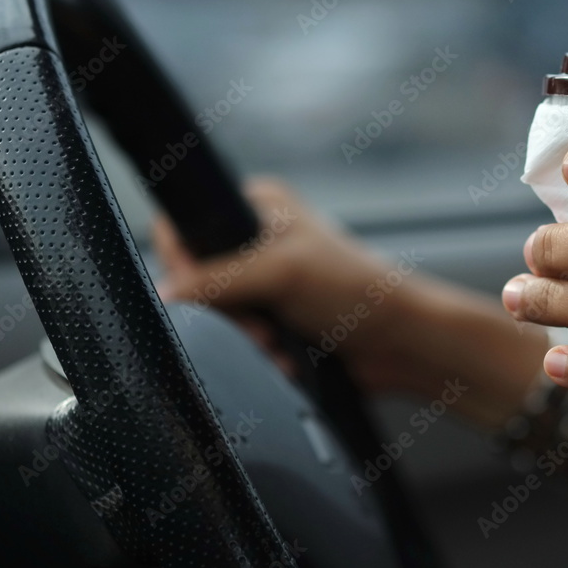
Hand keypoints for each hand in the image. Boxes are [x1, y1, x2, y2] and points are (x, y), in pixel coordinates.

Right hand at [154, 177, 549, 427]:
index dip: (183, 265)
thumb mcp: (281, 272)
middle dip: (224, 315)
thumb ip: (217, 280)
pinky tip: (286, 360)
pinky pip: (241, 344)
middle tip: (257, 327)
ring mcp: (266, 286)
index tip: (201, 294)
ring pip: (217, 320)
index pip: (182, 228)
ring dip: (244, 342)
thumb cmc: (358, 289)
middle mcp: (257, 243)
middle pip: (196, 283)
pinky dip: (259, 357)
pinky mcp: (276, 324)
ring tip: (276, 346)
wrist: (402, 342)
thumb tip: (164, 297)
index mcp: (258, 207)